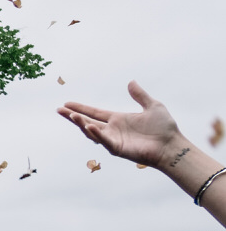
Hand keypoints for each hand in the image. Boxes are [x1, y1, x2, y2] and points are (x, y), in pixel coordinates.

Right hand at [57, 82, 182, 169]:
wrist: (171, 145)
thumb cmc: (164, 128)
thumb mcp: (152, 106)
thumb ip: (140, 95)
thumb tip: (131, 82)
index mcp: (117, 119)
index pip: (94, 112)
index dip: (80, 108)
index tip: (66, 104)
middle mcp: (112, 130)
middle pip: (87, 121)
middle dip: (72, 116)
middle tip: (59, 110)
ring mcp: (113, 140)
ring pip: (91, 131)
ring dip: (80, 123)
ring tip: (71, 115)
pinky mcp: (118, 149)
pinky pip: (104, 141)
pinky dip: (96, 134)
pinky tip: (88, 126)